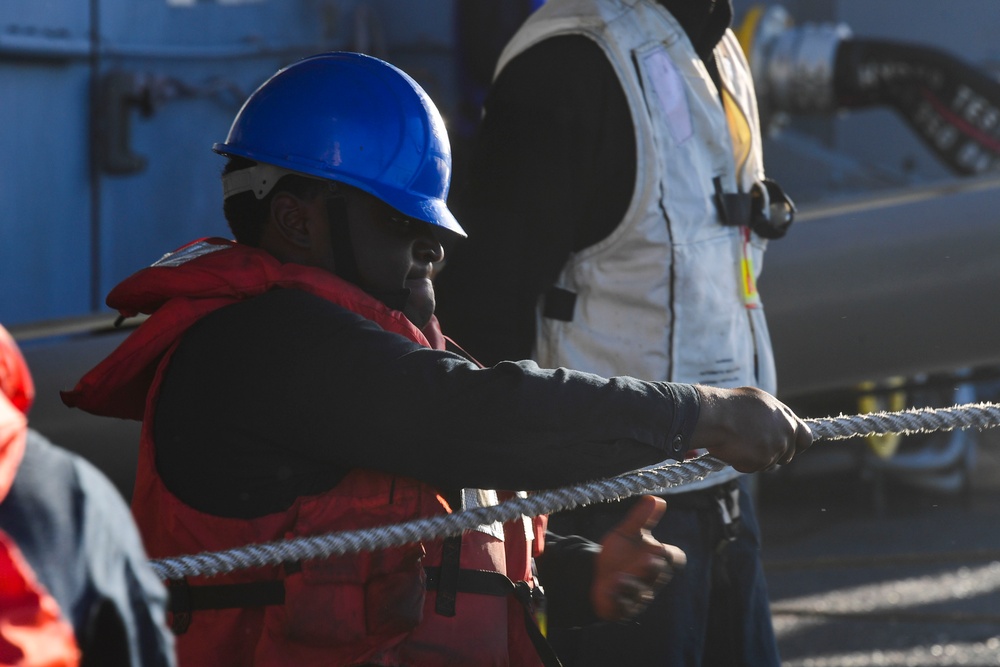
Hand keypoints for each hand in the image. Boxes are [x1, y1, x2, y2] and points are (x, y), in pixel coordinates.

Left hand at [591, 495, 685, 621]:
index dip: (672, 555)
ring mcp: (638, 594)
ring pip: (642, 593)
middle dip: (654, 569)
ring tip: (621, 577)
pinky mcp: (623, 607)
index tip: (662, 549)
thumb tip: (656, 498)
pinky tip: (610, 590)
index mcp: (657, 558)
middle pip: (659, 575)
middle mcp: (651, 578)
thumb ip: (641, 518)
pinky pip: (625, 606)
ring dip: (633, 586)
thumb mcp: (627, 533)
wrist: (596, 573)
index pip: (675, 558)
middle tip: (647, 560)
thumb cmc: (619, 552)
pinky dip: (618, 599)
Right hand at [691, 385, 812, 471]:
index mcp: (787, 417)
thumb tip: (773, 422)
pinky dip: (742, 463)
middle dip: (774, 456)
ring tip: (738, 444)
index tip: (788, 449)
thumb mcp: (758, 401)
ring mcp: (776, 447)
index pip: (806, 438)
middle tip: (756, 450)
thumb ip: (772, 415)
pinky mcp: (764, 460)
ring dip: (756, 460)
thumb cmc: (730, 404)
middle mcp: (786, 432)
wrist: (716, 415)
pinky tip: (731, 450)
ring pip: (769, 464)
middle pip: (788, 456)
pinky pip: (753, 468)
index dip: (797, 446)